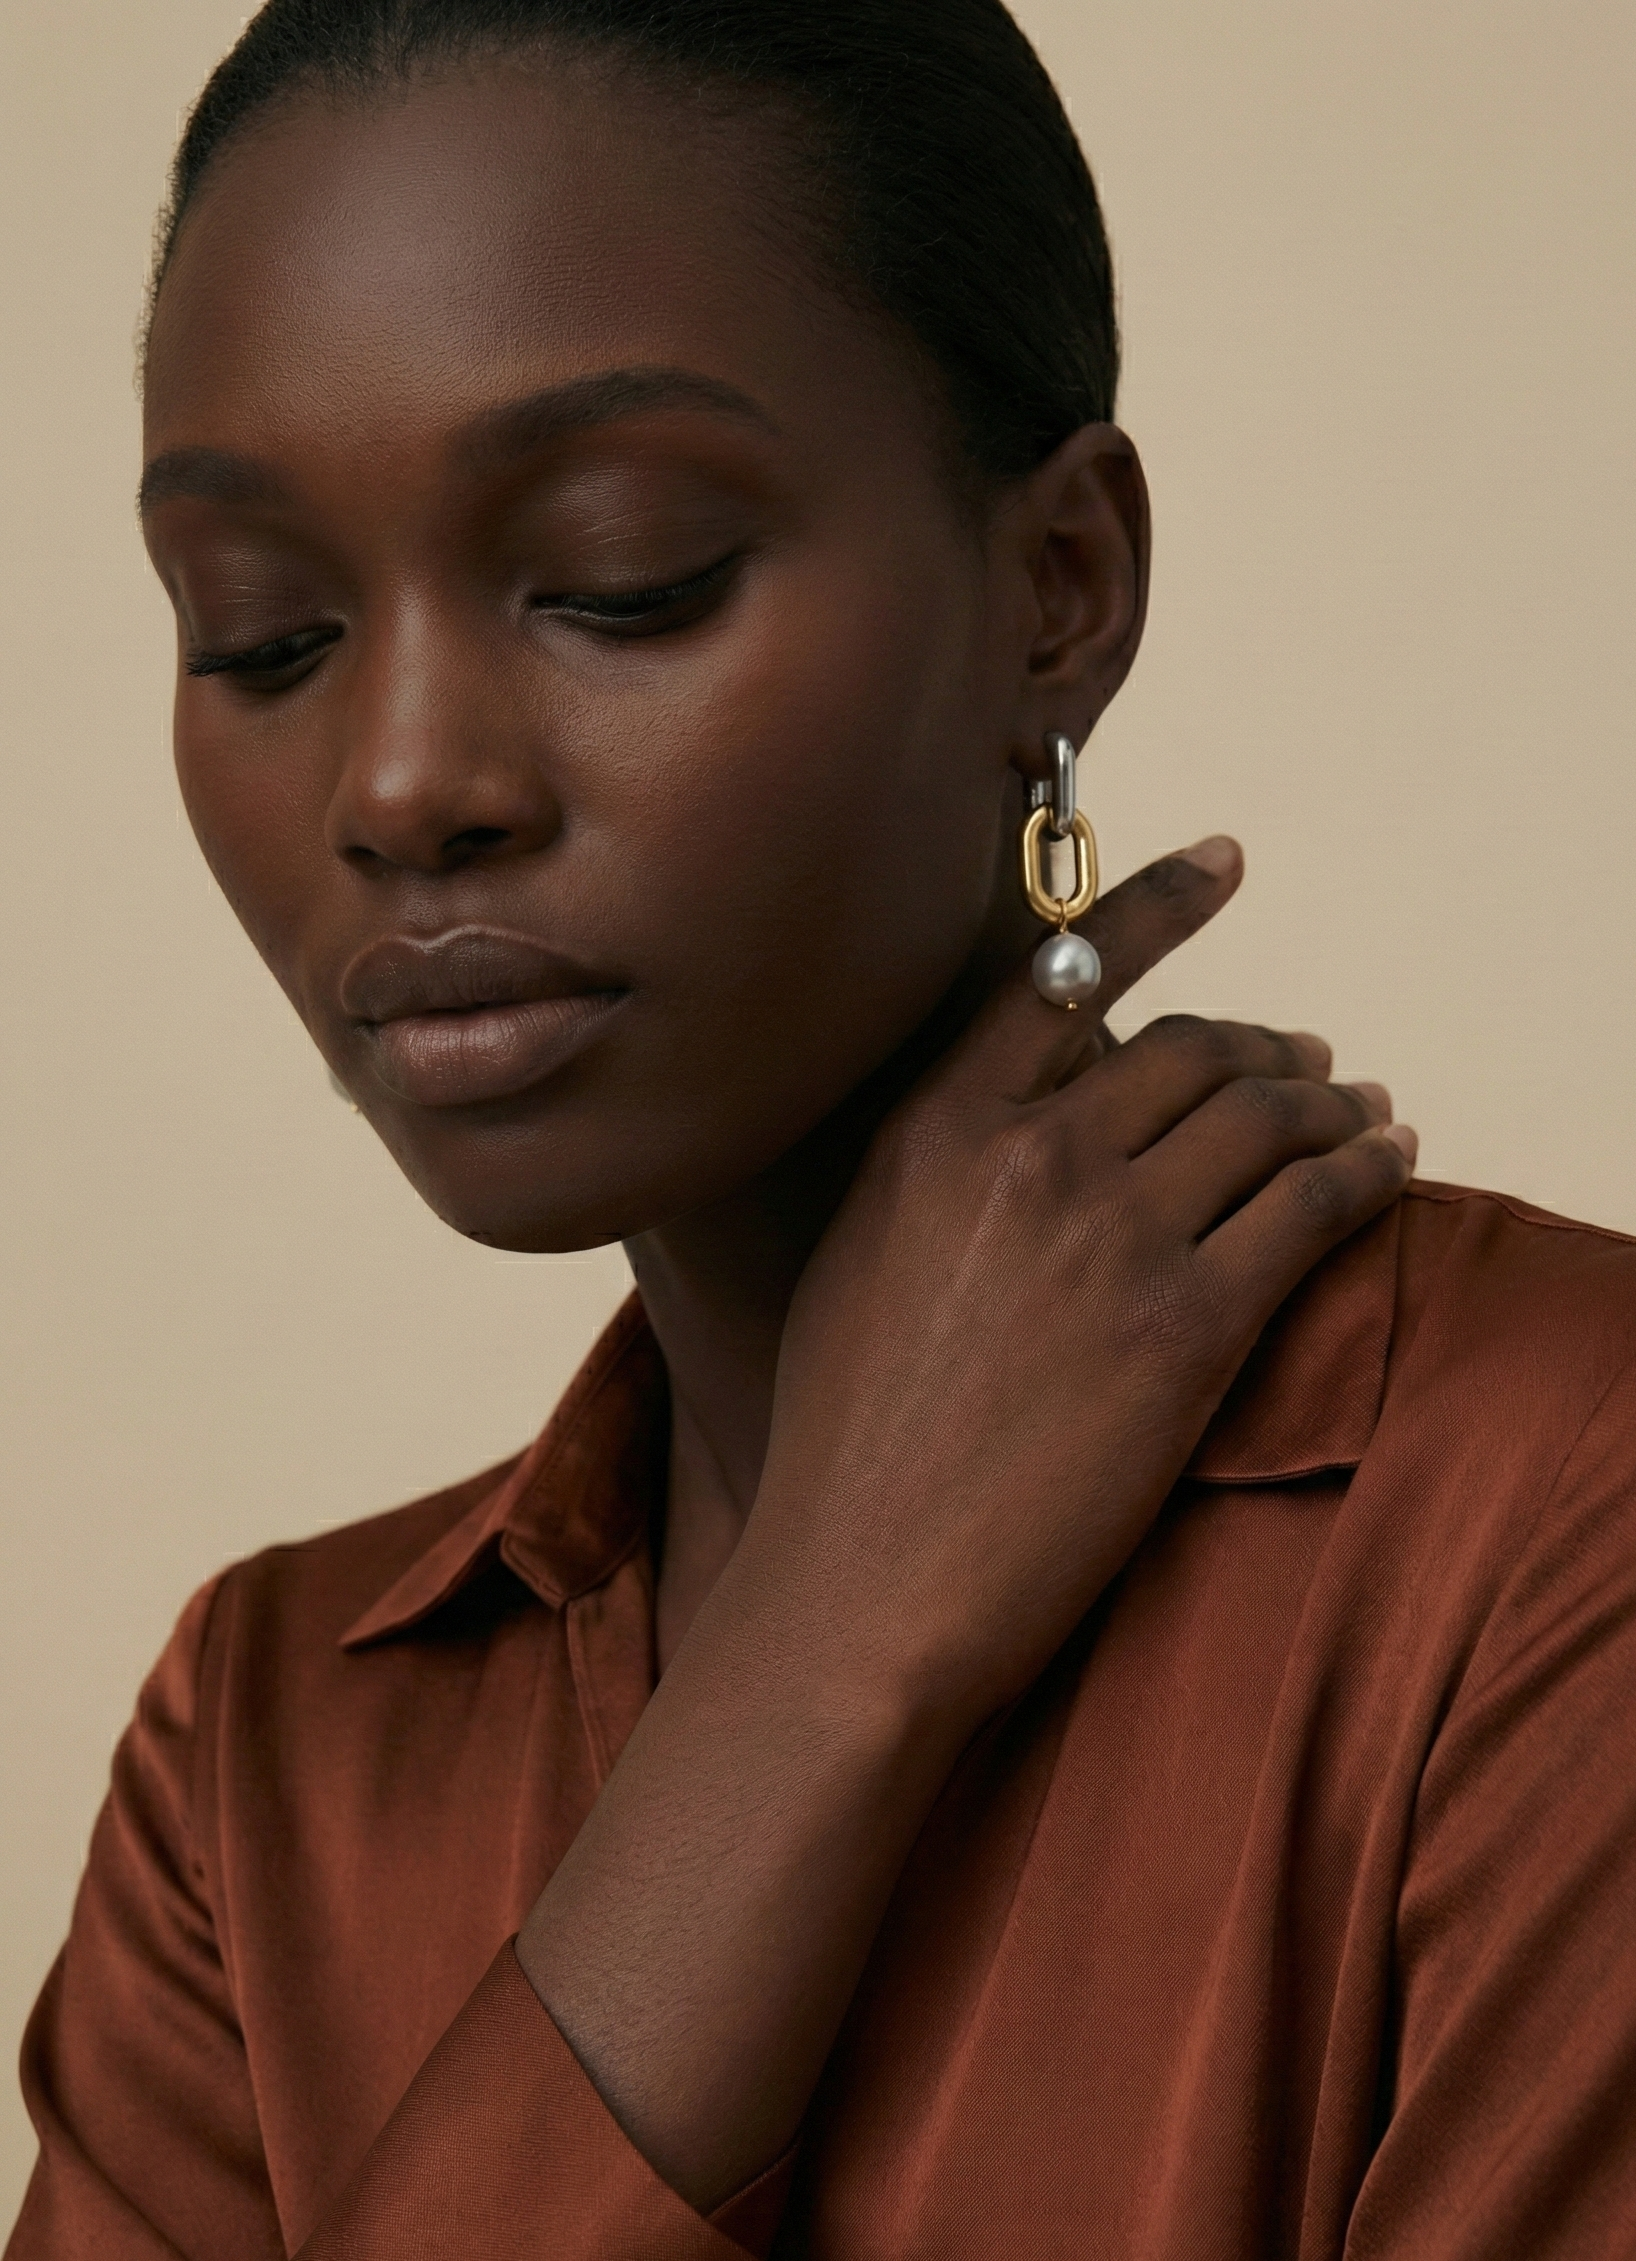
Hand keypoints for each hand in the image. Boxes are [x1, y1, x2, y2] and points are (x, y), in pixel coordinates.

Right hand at [520, 839, 1413, 2212]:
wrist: (866, 1581)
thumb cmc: (848, 1435)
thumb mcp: (861, 1256)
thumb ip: (939, 1165)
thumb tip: (1015, 1116)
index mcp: (935, 1128)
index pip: (1070, 972)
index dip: (1160, 905)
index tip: (1223, 861)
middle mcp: (1028, 1153)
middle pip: (1192, 1048)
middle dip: (1269, 1045)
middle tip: (1312, 1062)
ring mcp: (1111, 1235)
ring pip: (1263, 1116)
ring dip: (1330, 1103)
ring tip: (1361, 1110)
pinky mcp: (1189, 1325)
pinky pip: (1310, 1206)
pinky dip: (1363, 1170)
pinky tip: (1386, 1165)